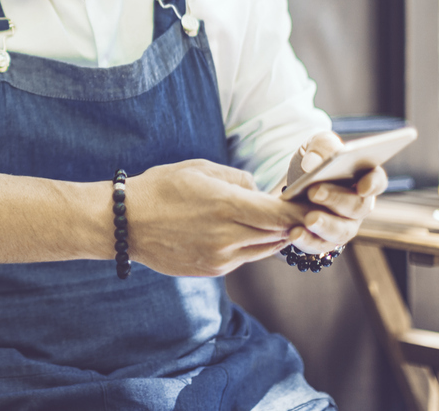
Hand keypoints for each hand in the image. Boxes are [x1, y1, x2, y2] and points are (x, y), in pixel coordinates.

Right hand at [129, 159, 309, 276]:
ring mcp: (219, 257)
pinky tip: (245, 231)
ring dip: (275, 235)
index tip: (314, 202)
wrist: (124, 223)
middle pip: (278, 234)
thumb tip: (260, 192)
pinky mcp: (211, 269)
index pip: (280, 215)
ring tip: (277, 220)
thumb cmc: (160, 188)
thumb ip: (237, 179)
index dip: (301, 211)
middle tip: (302, 209)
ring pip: (265, 249)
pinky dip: (252, 245)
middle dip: (292, 222)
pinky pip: (244, 258)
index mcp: (225, 206)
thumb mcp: (199, 169)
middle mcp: (226, 236)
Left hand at [285, 131, 387, 253]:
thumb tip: (313, 163)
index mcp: (364, 177)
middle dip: (337, 199)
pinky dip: (308, 241)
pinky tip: (294, 233)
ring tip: (308, 219)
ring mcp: (345, 225)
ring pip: (342, 231)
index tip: (362, 185)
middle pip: (358, 206)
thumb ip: (321, 146)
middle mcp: (360, 204)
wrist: (294, 183)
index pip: (377, 181)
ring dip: (325, 225)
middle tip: (315, 192)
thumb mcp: (316, 145)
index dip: (372, 184)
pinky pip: (320, 244)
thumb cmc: (315, 159)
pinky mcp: (326, 240)